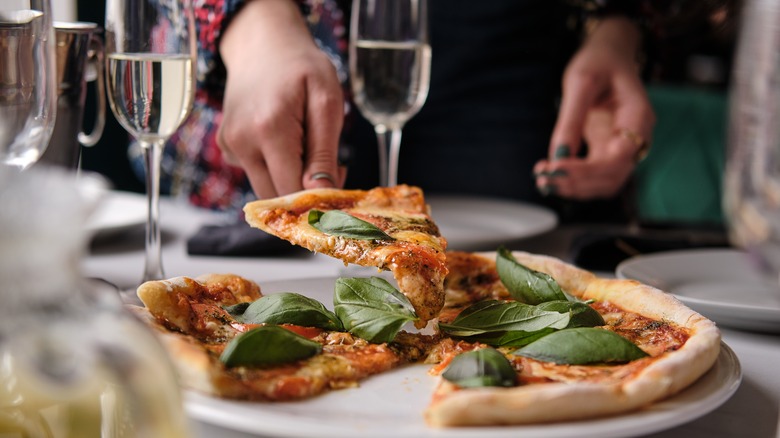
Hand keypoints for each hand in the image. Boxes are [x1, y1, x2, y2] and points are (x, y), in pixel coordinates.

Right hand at [217, 0, 345, 198]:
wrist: (263, 46)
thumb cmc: (302, 69)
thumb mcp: (327, 102)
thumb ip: (324, 152)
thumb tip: (322, 193)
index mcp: (269, 129)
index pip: (292, 190)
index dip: (318, 194)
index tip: (339, 175)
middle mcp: (241, 142)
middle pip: (276, 196)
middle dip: (304, 190)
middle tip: (328, 164)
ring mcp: (229, 146)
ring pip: (265, 188)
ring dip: (290, 179)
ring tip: (307, 146)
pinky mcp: (226, 147)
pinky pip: (255, 173)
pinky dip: (275, 168)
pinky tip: (285, 141)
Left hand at [534, 17, 654, 199]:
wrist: (607, 55)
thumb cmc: (599, 61)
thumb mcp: (580, 81)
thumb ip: (571, 119)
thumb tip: (558, 156)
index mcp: (638, 117)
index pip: (619, 158)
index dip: (588, 170)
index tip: (556, 166)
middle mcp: (635, 137)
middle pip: (613, 177)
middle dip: (578, 183)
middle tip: (544, 179)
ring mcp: (621, 146)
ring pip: (604, 183)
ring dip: (574, 187)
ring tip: (543, 179)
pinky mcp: (606, 150)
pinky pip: (594, 175)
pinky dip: (573, 180)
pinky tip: (550, 174)